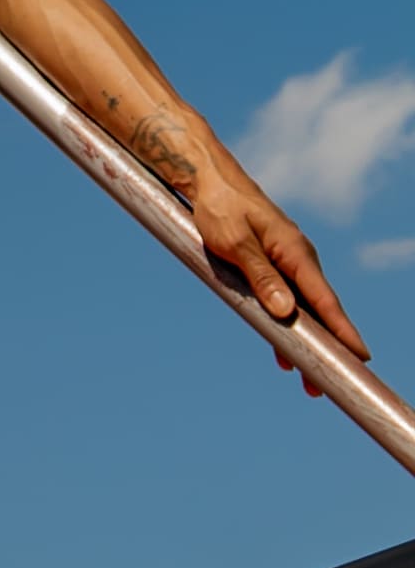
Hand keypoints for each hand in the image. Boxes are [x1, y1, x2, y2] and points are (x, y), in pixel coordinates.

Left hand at [190, 171, 369, 395]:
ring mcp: (285, 261)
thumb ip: (261, 276)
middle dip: (326, 349)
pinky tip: (282, 350)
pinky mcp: (271, 263)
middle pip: (318, 311)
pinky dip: (285, 325)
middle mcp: (297, 258)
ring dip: (304, 343)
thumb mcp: (236, 243)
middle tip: (325, 388)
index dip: (343, 332)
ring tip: (307, 382)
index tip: (361, 358)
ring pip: (301, 309)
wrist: (207, 179)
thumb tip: (286, 312)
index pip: (325, 301)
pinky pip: (284, 299)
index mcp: (295, 252)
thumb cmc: (221, 207)